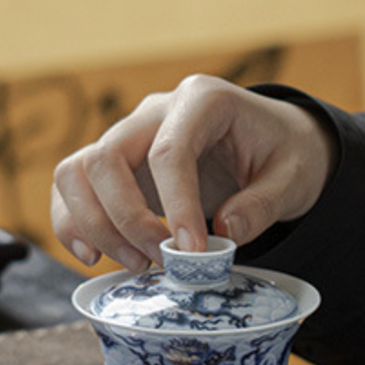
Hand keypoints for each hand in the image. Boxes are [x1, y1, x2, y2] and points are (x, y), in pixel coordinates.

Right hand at [50, 75, 337, 269]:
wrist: (272, 144)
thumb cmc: (282, 153)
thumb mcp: (294, 177)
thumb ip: (263, 205)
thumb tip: (224, 234)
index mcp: (202, 100)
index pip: (169, 150)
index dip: (175, 205)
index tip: (191, 251)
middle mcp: (153, 112)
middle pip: (107, 158)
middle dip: (127, 219)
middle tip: (160, 260)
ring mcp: (126, 136)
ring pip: (76, 172)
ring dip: (95, 225)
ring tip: (136, 263)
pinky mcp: (112, 166)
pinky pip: (70, 189)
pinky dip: (72, 225)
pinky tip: (94, 258)